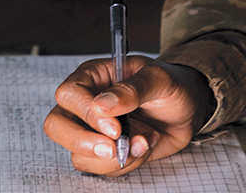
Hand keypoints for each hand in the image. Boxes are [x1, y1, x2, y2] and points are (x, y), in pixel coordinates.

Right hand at [43, 55, 213, 175]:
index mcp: (94, 77)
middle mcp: (87, 104)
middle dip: (83, 143)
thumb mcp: (159, 79)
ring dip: (115, 156)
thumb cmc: (172, 85)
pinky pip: (102, 168)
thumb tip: (102, 104)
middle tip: (114, 148)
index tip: (115, 128)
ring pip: (78, 154)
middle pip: (57, 126)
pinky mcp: (106, 152)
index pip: (69, 94)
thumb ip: (132, 89)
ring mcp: (94, 131)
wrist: (188, 109)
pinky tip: (145, 146)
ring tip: (144, 140)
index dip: (87, 114)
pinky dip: (127, 164)